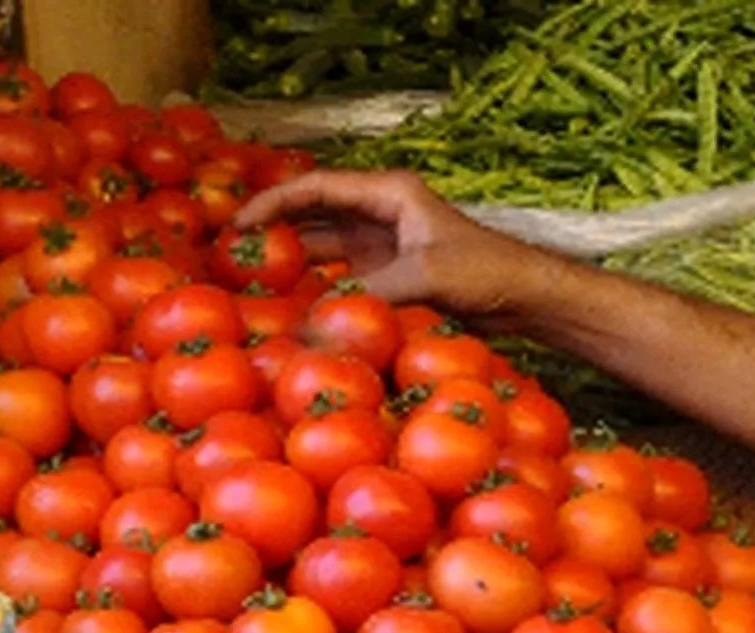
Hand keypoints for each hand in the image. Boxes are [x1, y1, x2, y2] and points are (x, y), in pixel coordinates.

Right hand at [234, 170, 554, 330]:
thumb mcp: (425, 278)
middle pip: (312, 212)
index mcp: (388, 194)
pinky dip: (314, 285)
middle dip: (273, 226)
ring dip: (291, 257)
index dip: (274, 202)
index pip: (317, 188)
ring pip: (322, 244)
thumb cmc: (485, 271)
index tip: (239, 223)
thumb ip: (370, 295)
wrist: (523, 295)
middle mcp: (379, 212)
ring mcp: (381, 243)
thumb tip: (315, 322)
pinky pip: (339, 274)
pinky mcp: (386, 272)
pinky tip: (289, 304)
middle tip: (231, 250)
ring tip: (250, 277)